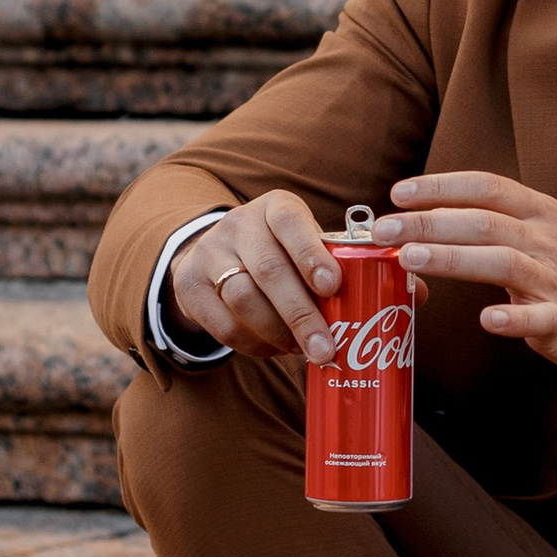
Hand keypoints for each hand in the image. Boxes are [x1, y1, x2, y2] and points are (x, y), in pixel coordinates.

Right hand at [168, 190, 353, 363]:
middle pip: (269, 270)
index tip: (331, 287)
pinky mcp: (189, 284)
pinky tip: (275, 349)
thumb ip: (327, 264)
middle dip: (301, 314)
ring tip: (302, 349)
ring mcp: (209, 252)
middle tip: (325, 348)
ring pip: (243, 299)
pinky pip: (223, 324)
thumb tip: (367, 309)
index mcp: (276, 207)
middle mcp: (240, 224)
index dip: (311, 255)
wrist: (216, 252)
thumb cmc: (281, 252)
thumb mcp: (302, 243)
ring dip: (278, 333)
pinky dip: (254, 344)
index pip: (291, 223)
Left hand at [376, 172, 556, 377]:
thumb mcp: (546, 231)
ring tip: (411, 261)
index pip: (486, 188)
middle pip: (484, 222)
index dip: (441, 187)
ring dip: (455, 259)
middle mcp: (548, 239)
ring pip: (503, 262)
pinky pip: (539, 317)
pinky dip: (513, 317)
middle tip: (384, 231)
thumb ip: (497, 225)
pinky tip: (486, 318)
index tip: (399, 193)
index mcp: (540, 213)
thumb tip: (430, 222)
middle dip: (429, 224)